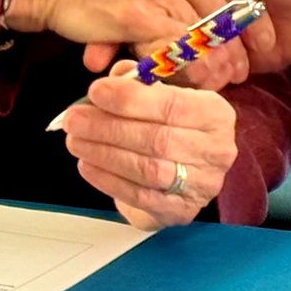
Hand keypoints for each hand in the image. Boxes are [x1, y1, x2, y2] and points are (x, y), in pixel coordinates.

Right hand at [4, 0, 255, 80]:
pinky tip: (194, 83)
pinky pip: (175, 46)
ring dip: (218, 63)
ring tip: (223, 84)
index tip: (264, 43)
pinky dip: (189, 68)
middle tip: (245, 72)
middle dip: (239, 47)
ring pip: (204, 32)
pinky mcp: (138, 11)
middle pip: (224, 11)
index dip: (253, 18)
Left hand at [58, 65, 237, 228]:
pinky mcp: (180, 212)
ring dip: (104, 154)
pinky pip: (140, 197)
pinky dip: (108, 181)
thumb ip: (140, 83)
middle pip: (157, 139)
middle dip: (109, 128)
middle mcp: (216, 151)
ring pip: (147, 170)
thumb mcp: (164, 94)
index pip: (172, 105)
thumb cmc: (173, 124)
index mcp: (216, 114)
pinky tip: (87, 165)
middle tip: (74, 120)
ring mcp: (201, 186)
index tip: (95, 91)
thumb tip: (113, 78)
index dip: (131, 99)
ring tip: (75, 141)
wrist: (189, 171)